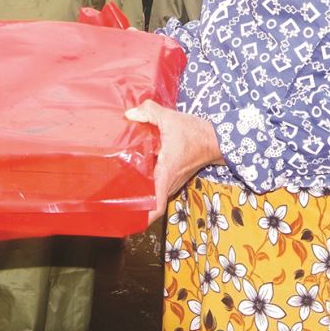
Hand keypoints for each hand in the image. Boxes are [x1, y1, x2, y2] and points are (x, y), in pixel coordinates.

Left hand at [125, 100, 221, 226]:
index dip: (142, 217)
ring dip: (141, 194)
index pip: (157, 206)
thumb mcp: (170, 118)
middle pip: (150, 202)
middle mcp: (170, 182)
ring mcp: (174, 181)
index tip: (126, 219)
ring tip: (119, 189)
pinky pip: (159, 186)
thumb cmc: (195, 133)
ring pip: (155, 194)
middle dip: (134, 205)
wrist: (216, 138)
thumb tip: (129, 113)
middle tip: (113, 201)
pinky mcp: (176, 177)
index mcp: (166, 173)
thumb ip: (149, 112)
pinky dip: (149, 185)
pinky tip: (136, 173)